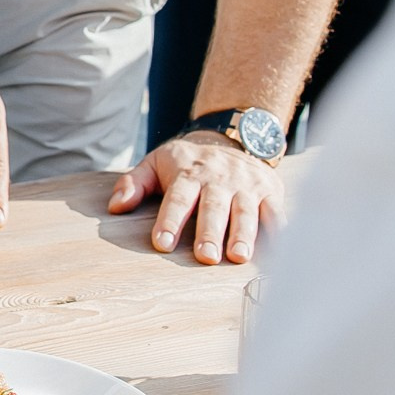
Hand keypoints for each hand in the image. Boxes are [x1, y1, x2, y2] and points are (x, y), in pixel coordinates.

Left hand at [108, 135, 284, 263]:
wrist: (233, 137)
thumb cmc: (188, 161)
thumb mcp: (157, 162)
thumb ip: (135, 183)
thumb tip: (115, 206)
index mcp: (188, 173)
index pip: (178, 198)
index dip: (170, 220)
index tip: (162, 243)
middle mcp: (219, 180)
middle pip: (214, 208)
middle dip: (210, 232)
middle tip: (205, 257)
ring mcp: (247, 185)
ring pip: (246, 211)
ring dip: (243, 235)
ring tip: (237, 257)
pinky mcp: (270, 192)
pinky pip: (276, 212)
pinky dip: (278, 231)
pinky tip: (277, 252)